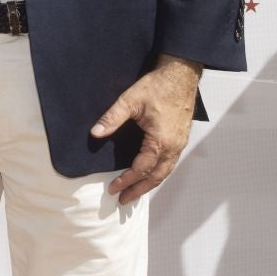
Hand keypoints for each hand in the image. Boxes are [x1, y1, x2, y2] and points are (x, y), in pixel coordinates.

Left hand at [90, 55, 202, 201]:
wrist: (181, 75)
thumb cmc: (157, 87)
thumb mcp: (129, 101)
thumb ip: (112, 118)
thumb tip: (95, 133)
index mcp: (161, 140)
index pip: (141, 167)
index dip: (126, 180)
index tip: (113, 188)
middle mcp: (174, 146)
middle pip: (157, 176)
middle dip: (139, 189)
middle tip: (124, 200)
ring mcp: (180, 143)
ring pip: (166, 171)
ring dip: (150, 183)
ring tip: (135, 192)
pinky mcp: (181, 139)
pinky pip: (170, 163)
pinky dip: (159, 173)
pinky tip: (150, 175)